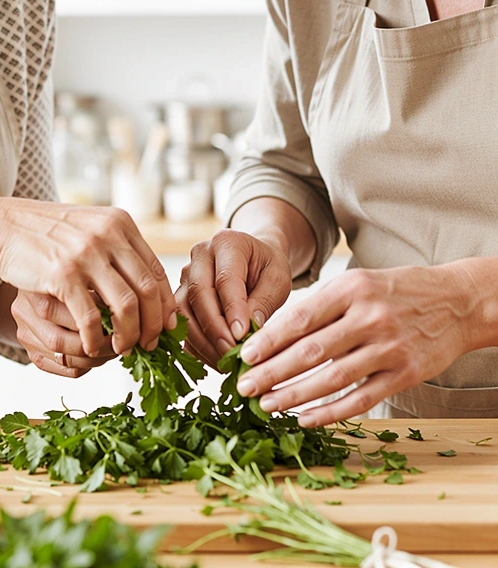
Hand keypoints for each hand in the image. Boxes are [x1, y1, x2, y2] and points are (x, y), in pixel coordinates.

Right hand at [0, 197, 176, 360]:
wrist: (4, 226)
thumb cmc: (49, 233)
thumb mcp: (91, 227)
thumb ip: (118, 248)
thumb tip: (150, 288)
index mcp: (120, 223)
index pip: (155, 270)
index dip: (165, 303)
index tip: (167, 326)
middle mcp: (108, 235)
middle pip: (147, 290)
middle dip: (153, 324)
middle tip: (150, 345)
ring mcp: (86, 254)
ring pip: (125, 306)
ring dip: (128, 335)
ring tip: (123, 350)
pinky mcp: (63, 275)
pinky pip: (91, 317)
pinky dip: (97, 339)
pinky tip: (93, 347)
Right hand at [175, 229, 291, 367]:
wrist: (253, 260)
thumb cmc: (267, 267)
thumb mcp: (278, 279)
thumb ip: (263, 301)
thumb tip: (246, 331)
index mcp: (227, 243)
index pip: (225, 279)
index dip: (232, 309)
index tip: (241, 336)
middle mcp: (200, 256)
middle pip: (198, 294)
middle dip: (214, 328)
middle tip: (231, 353)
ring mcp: (185, 275)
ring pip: (184, 311)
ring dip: (202, 341)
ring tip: (224, 362)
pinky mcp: (179, 296)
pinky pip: (180, 324)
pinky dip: (196, 345)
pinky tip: (215, 359)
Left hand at [236, 263, 473, 425]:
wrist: (456, 302)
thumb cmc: (396, 291)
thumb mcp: (359, 282)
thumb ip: (323, 305)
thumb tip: (274, 334)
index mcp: (352, 288)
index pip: (301, 318)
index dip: (269, 340)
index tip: (244, 356)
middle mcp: (369, 317)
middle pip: (311, 351)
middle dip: (272, 372)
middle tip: (244, 387)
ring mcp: (389, 348)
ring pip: (332, 379)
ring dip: (295, 395)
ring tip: (267, 404)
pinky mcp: (406, 374)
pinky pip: (361, 399)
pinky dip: (330, 412)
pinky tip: (305, 419)